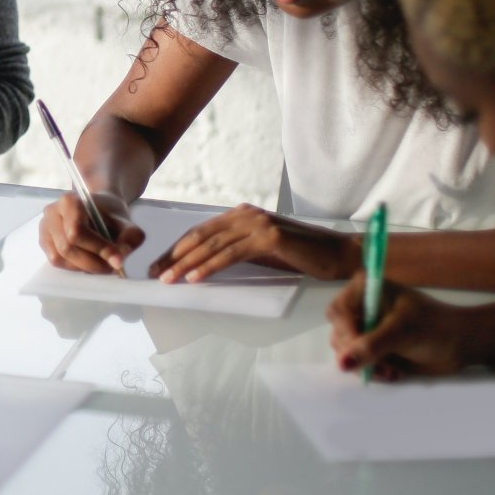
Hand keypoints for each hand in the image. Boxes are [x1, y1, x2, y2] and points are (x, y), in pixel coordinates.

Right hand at [39, 188, 140, 273]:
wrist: (98, 208)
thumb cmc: (109, 213)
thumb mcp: (125, 221)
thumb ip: (129, 237)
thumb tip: (120, 260)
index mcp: (69, 201)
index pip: (77, 231)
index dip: (97, 248)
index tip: (117, 260)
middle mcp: (52, 213)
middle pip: (67, 247)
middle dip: (93, 263)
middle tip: (112, 267)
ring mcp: (45, 228)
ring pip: (60, 257)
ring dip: (84, 267)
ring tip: (103, 265)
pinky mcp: (44, 241)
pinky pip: (57, 261)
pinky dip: (75, 266)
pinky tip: (88, 262)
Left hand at [148, 204, 358, 283]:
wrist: (340, 255)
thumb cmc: (301, 256)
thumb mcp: (261, 251)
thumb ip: (236, 250)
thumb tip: (205, 263)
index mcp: (241, 215)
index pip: (201, 232)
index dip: (177, 249)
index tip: (159, 265)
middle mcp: (246, 214)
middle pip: (200, 236)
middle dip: (174, 256)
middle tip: (154, 274)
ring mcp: (257, 223)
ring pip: (212, 245)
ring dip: (187, 264)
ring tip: (169, 280)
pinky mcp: (269, 237)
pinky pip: (231, 254)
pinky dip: (210, 266)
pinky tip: (195, 278)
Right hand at [328, 275, 475, 379]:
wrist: (460, 344)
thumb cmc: (434, 328)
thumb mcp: (401, 332)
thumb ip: (371, 346)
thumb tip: (343, 363)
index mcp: (366, 290)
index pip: (338, 311)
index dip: (346, 332)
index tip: (360, 349)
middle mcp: (362, 306)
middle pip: (339, 332)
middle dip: (357, 352)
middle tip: (380, 362)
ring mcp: (367, 328)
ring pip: (346, 351)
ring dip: (367, 365)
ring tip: (390, 369)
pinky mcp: (373, 347)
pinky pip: (358, 362)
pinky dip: (372, 371)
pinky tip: (392, 372)